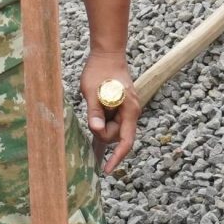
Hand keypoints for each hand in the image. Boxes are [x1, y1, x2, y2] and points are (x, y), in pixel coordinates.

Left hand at [82, 52, 140, 173]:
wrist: (108, 53)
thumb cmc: (100, 69)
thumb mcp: (92, 90)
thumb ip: (95, 111)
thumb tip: (95, 130)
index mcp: (129, 109)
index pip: (126, 141)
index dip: (117, 157)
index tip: (106, 170)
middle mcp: (131, 112)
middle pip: (116, 136)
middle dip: (102, 132)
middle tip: (92, 112)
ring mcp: (127, 110)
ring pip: (113, 130)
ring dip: (101, 125)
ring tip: (93, 105)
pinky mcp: (120, 108)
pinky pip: (112, 123)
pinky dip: (102, 125)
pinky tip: (95, 135)